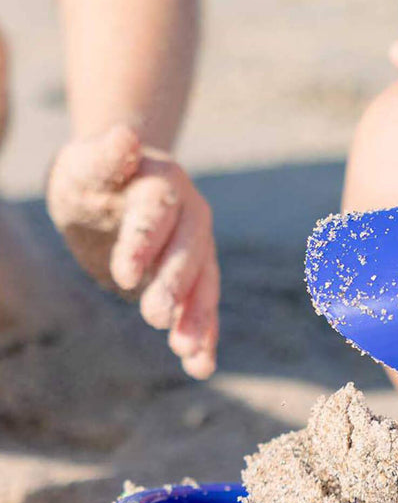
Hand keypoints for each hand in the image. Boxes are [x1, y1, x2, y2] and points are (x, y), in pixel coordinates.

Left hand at [46, 125, 218, 378]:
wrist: (117, 195)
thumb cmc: (93, 179)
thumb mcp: (87, 165)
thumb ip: (104, 156)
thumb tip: (125, 135)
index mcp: (166, 186)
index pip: (157, 215)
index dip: (143, 244)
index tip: (123, 275)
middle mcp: (192, 219)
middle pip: (187, 255)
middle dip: (173, 288)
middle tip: (155, 318)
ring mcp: (200, 251)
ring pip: (204, 286)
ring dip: (197, 320)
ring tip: (186, 353)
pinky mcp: (197, 281)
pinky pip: (205, 311)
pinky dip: (204, 338)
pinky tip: (200, 367)